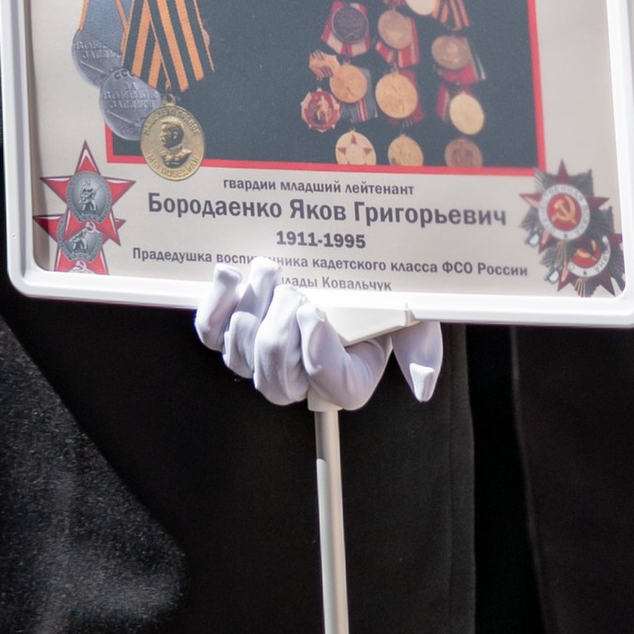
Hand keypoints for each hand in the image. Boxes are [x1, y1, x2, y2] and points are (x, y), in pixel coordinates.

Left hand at [195, 256, 443, 412]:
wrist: (338, 241)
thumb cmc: (378, 280)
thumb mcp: (411, 308)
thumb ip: (420, 344)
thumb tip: (422, 386)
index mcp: (348, 374)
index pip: (334, 391)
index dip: (319, 360)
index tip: (315, 312)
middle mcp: (301, 372)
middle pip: (277, 384)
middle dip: (281, 332)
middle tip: (293, 288)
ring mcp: (261, 350)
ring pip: (241, 359)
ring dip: (254, 310)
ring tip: (270, 270)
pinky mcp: (231, 323)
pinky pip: (210, 333)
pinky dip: (217, 306)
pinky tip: (232, 275)